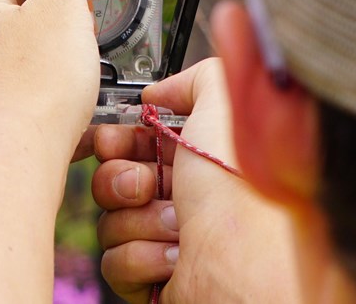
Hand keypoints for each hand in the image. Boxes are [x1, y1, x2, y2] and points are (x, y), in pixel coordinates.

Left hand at [0, 0, 99, 158]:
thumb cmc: (40, 86)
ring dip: (26, 75)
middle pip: (1, 26)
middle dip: (37, 32)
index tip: (76, 0)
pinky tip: (45, 128)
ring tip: (66, 92)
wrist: (11, 164)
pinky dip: (16, 115)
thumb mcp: (60, 7)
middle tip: (77, 48)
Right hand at [91, 59, 298, 302]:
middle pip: (111, 180)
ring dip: (137, 222)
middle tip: (144, 185)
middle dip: (119, 181)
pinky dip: (140, 258)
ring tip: (176, 227)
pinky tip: (174, 257)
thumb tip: (159, 92)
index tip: (112, 142)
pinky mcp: (153, 278)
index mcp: (195, 161)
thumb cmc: (241, 190)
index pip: (132, 144)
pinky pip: (114, 262)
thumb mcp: (225, 103)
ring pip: (109, 221)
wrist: (246, 264)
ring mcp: (166, 240)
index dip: (115, 141)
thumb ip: (194, 77)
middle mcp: (182, 199)